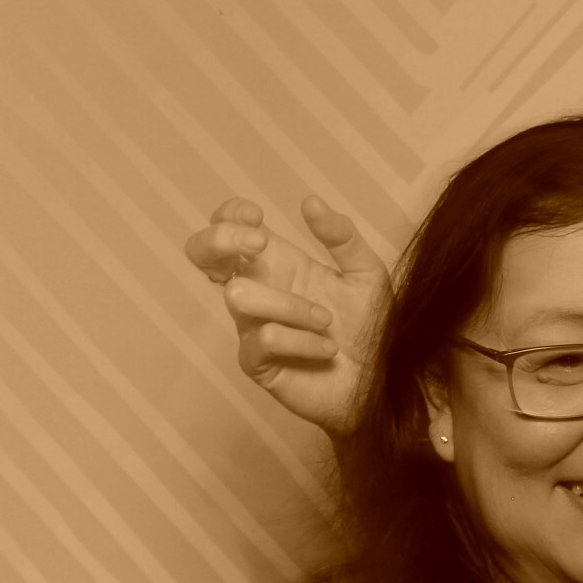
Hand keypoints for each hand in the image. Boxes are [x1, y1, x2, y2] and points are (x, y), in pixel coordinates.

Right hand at [183, 196, 388, 434]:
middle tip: (262, 243)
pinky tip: (327, 349)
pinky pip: (263, 338)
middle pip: (202, 254)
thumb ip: (342, 237)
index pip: (229, 228)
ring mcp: (251, 327)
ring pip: (240, 296)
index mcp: (278, 264)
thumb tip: (309, 200)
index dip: (230, 215)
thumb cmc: (371, 327)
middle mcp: (258, 290)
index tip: (258, 217)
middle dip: (220, 239)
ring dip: (290, 304)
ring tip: (327, 321)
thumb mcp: (366, 273)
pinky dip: (301, 340)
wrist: (381, 382)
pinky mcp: (256, 363)